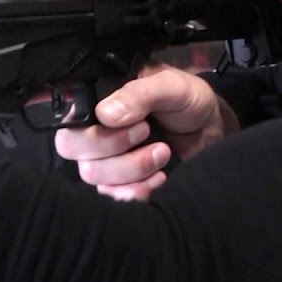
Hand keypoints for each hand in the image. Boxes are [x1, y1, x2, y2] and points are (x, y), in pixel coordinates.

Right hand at [54, 62, 237, 200]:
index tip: (132, 123)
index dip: (93, 128)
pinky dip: (138, 190)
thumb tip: (106, 114)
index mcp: (99, 99)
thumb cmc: (188, 100)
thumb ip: (139, 94)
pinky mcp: (121, 181)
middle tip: (148, 132)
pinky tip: (160, 177)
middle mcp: (95, 129)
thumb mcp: (171, 86)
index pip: (69, 120)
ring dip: (132, 169)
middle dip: (114, 146)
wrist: (212, 130)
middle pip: (72, 149)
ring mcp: (106, 158)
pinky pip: (112, 196)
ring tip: (162, 153)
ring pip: (93, 175)